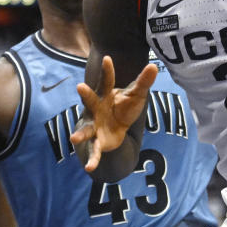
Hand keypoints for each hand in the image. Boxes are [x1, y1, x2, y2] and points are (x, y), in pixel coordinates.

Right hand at [70, 56, 157, 171]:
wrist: (118, 129)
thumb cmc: (124, 108)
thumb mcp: (136, 95)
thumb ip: (143, 82)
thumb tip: (153, 66)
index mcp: (106, 95)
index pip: (107, 81)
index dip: (107, 71)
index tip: (107, 58)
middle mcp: (96, 109)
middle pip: (91, 100)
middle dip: (86, 94)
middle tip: (80, 86)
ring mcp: (95, 126)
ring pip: (86, 129)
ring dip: (80, 134)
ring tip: (74, 139)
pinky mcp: (98, 141)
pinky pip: (94, 151)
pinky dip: (92, 159)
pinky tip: (90, 167)